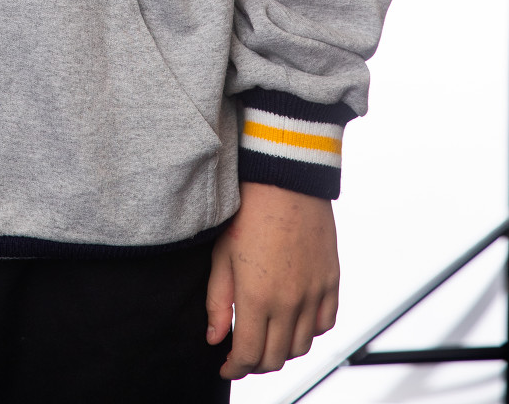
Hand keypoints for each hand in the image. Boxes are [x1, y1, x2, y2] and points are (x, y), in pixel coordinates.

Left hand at [206, 181, 338, 379]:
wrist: (285, 178)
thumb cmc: (247, 211)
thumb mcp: (221, 255)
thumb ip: (218, 301)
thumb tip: (215, 339)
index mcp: (257, 297)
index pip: (249, 355)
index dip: (235, 368)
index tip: (226, 365)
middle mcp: (290, 302)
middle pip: (276, 358)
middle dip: (255, 364)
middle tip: (243, 354)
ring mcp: (314, 293)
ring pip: (302, 346)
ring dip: (282, 350)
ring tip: (267, 337)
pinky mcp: (331, 280)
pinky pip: (325, 323)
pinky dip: (310, 332)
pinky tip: (295, 321)